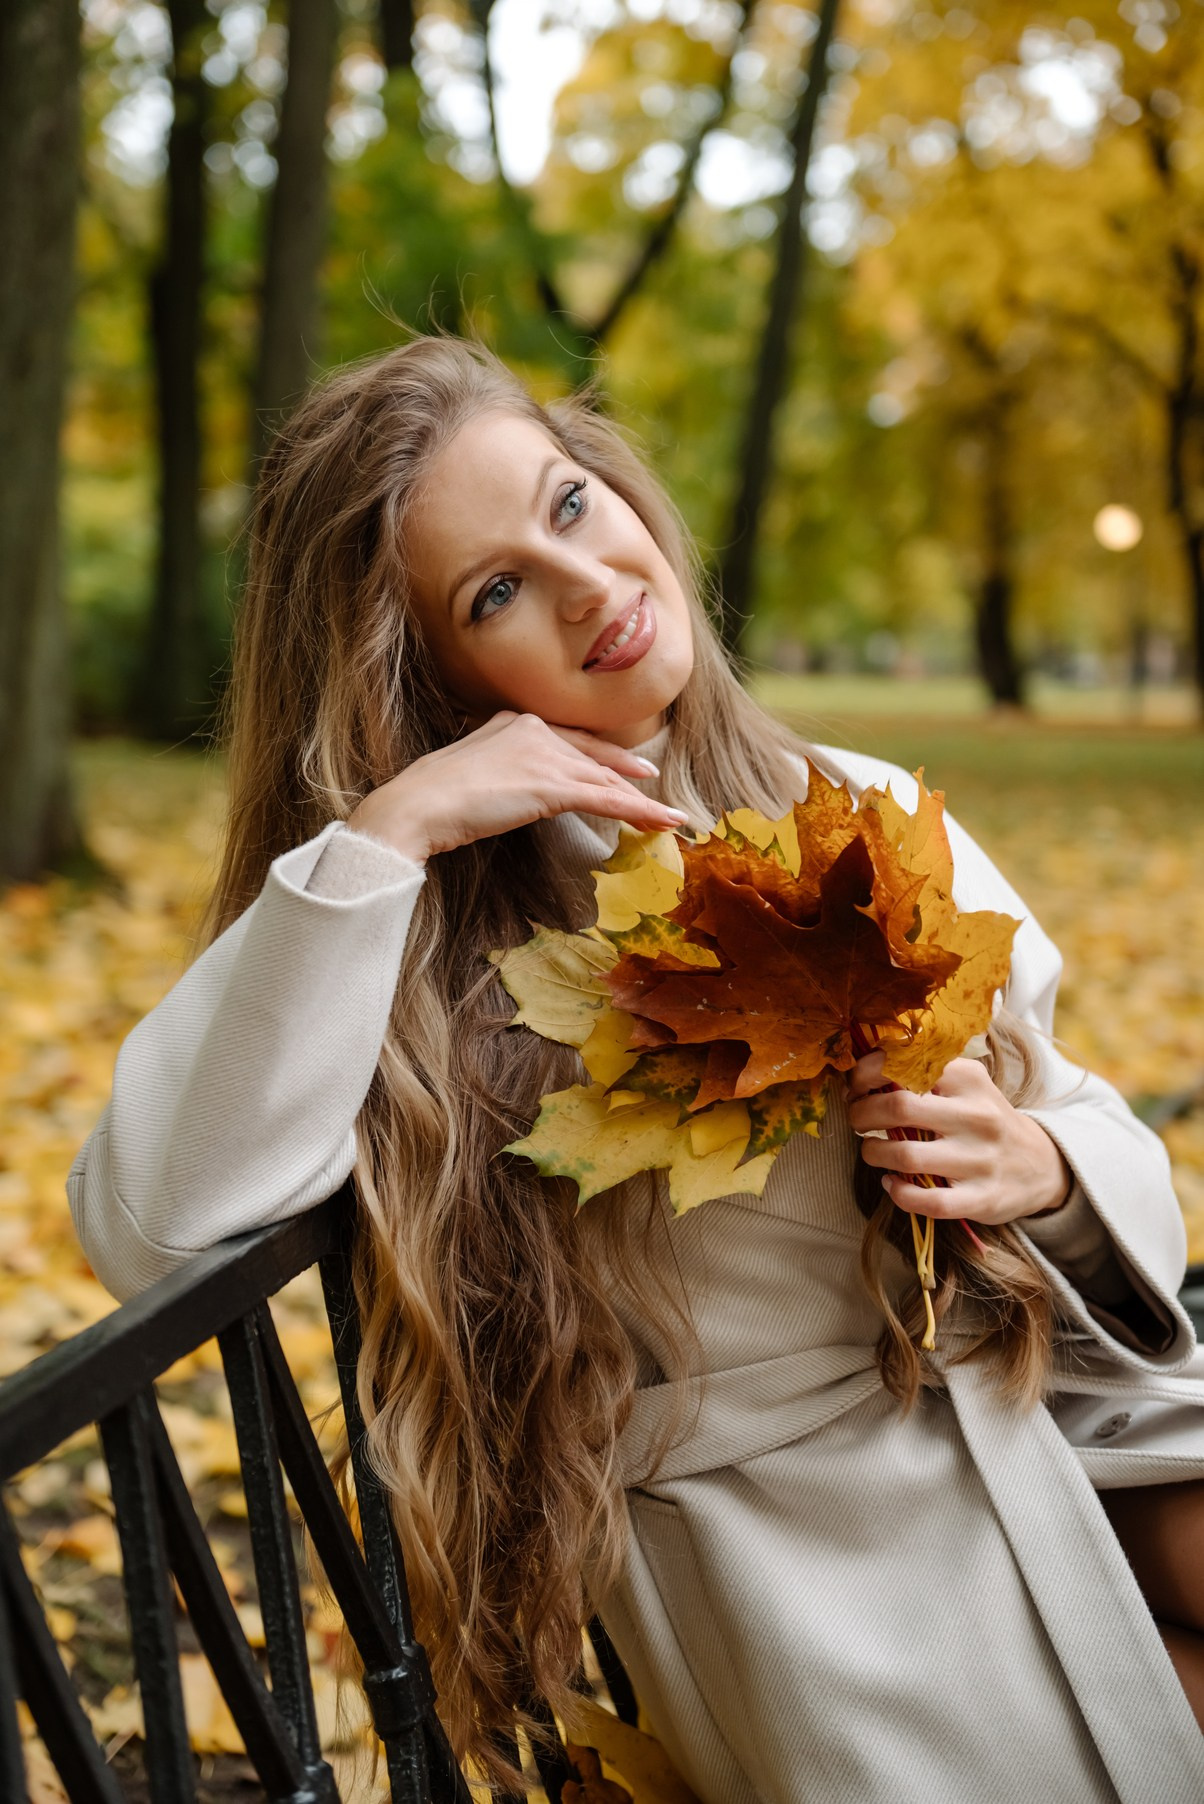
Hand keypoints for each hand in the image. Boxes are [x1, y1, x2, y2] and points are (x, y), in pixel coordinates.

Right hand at [345, 710, 688, 863]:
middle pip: (592, 757)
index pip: (568, 739)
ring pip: (603, 781)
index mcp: (512, 721)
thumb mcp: (468, 774)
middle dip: (625, 775)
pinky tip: (660, 822)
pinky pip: (605, 800)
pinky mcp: (550, 785)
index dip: (599, 756)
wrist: (416, 806)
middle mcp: (533, 730)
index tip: (624, 766)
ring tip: (668, 818)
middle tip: (653, 785)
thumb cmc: (429, 798)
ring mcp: (543, 756)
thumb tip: (509, 788)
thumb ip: (496, 771)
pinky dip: (638, 812)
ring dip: (640, 803)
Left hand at [845, 1049, 1071, 1225]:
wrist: (1040, 1164)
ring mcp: (979, 1160)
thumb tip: (864, 1072)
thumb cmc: (984, 1119)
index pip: (904, 1065)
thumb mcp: (966, 1085)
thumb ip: (924, 1074)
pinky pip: (927, 1201)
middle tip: (857, 1119)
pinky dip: (898, 1193)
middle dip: (861, 1113)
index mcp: (969, 1079)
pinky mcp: (981, 1199)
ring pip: (904, 1156)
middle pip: (897, 1107)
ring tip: (872, 1151)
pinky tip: (891, 1184)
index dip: (865, 1074)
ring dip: (873, 1153)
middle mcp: (976, 1116)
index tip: (855, 1086)